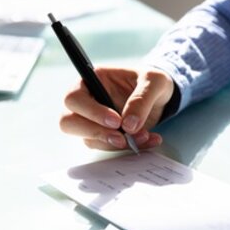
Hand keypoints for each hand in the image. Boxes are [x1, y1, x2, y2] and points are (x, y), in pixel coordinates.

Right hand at [59, 66, 174, 150]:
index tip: (116, 121)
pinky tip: (147, 140)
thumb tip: (128, 125)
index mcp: (91, 80)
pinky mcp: (102, 135)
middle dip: (95, 133)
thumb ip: (142, 99)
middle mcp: (86, 101)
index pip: (74, 98)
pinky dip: (126, 148)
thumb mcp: (154, 82)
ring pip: (88, 139)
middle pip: (68, 122)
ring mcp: (92, 121)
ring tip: (143, 136)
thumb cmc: (152, 82)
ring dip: (115, 143)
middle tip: (121, 137)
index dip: (91, 112)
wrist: (161, 97)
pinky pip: (106, 147)